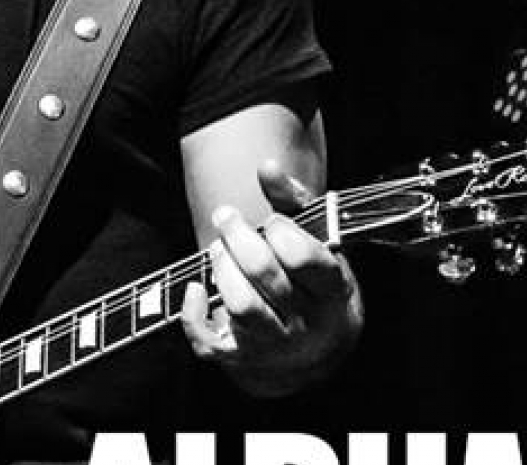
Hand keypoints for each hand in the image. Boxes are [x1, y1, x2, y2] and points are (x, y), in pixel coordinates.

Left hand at [180, 161, 362, 395]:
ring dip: (221, 268)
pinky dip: (193, 312)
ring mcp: (273, 346)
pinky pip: (208, 340)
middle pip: (265, 274)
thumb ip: (293, 202)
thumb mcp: (316, 242)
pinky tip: (196, 288)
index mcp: (333, 291)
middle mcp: (307, 323)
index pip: (305, 259)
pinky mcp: (240, 360)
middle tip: (226, 216)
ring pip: (240, 305)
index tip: (269, 221)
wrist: (313, 349)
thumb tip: (266, 166)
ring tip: (218, 250)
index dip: (280, 231)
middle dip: (238, 237)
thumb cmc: (311, 282)